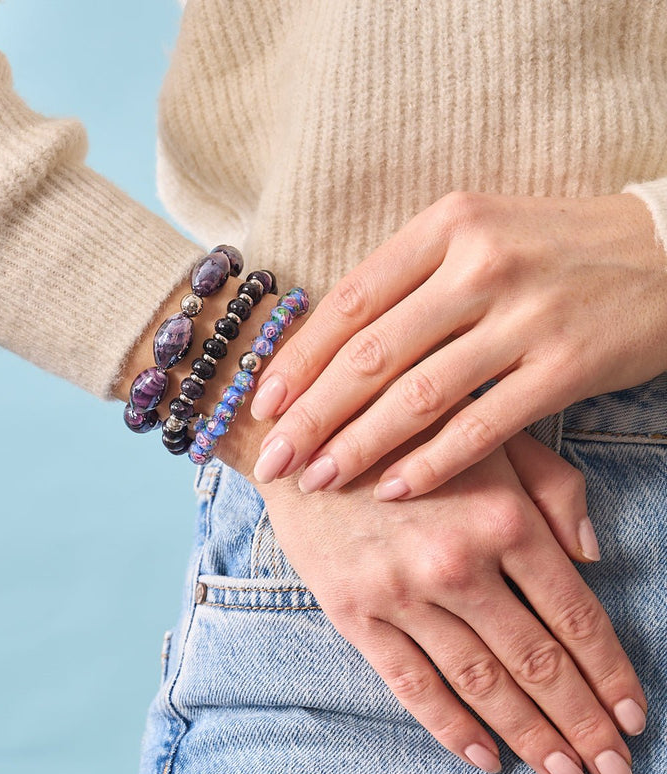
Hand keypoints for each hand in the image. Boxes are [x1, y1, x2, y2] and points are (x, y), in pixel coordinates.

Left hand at [249, 192, 666, 497]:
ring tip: (317, 479)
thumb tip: (332, 349)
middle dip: (311, 414)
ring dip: (358, 445)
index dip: (298, 360)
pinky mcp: (567, 364)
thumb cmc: (552, 250)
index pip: (350, 302)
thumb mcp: (474, 239)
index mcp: (444, 227)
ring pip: (417, 393)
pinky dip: (431, 462)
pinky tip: (391, 489)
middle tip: (272, 460)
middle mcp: (478, 263)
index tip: (263, 406)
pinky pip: (482, 425)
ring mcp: (525, 314)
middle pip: (371, 353)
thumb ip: (408, 284)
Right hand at [259, 431, 644, 773]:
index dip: (610, 673)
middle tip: (613, 768)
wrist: (308, 439)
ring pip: (480, 682)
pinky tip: (485, 757)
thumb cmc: (408, 436)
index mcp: (501, 516)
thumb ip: (556, 489)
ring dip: (530, 736)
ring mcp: (402, 591)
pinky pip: (411, 683)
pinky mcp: (354, 611)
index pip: (573, 615)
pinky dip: (451, 727)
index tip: (633, 715)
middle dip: (581, 723)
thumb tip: (592, 555)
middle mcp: (457, 561)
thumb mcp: (492, 439)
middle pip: (535, 661)